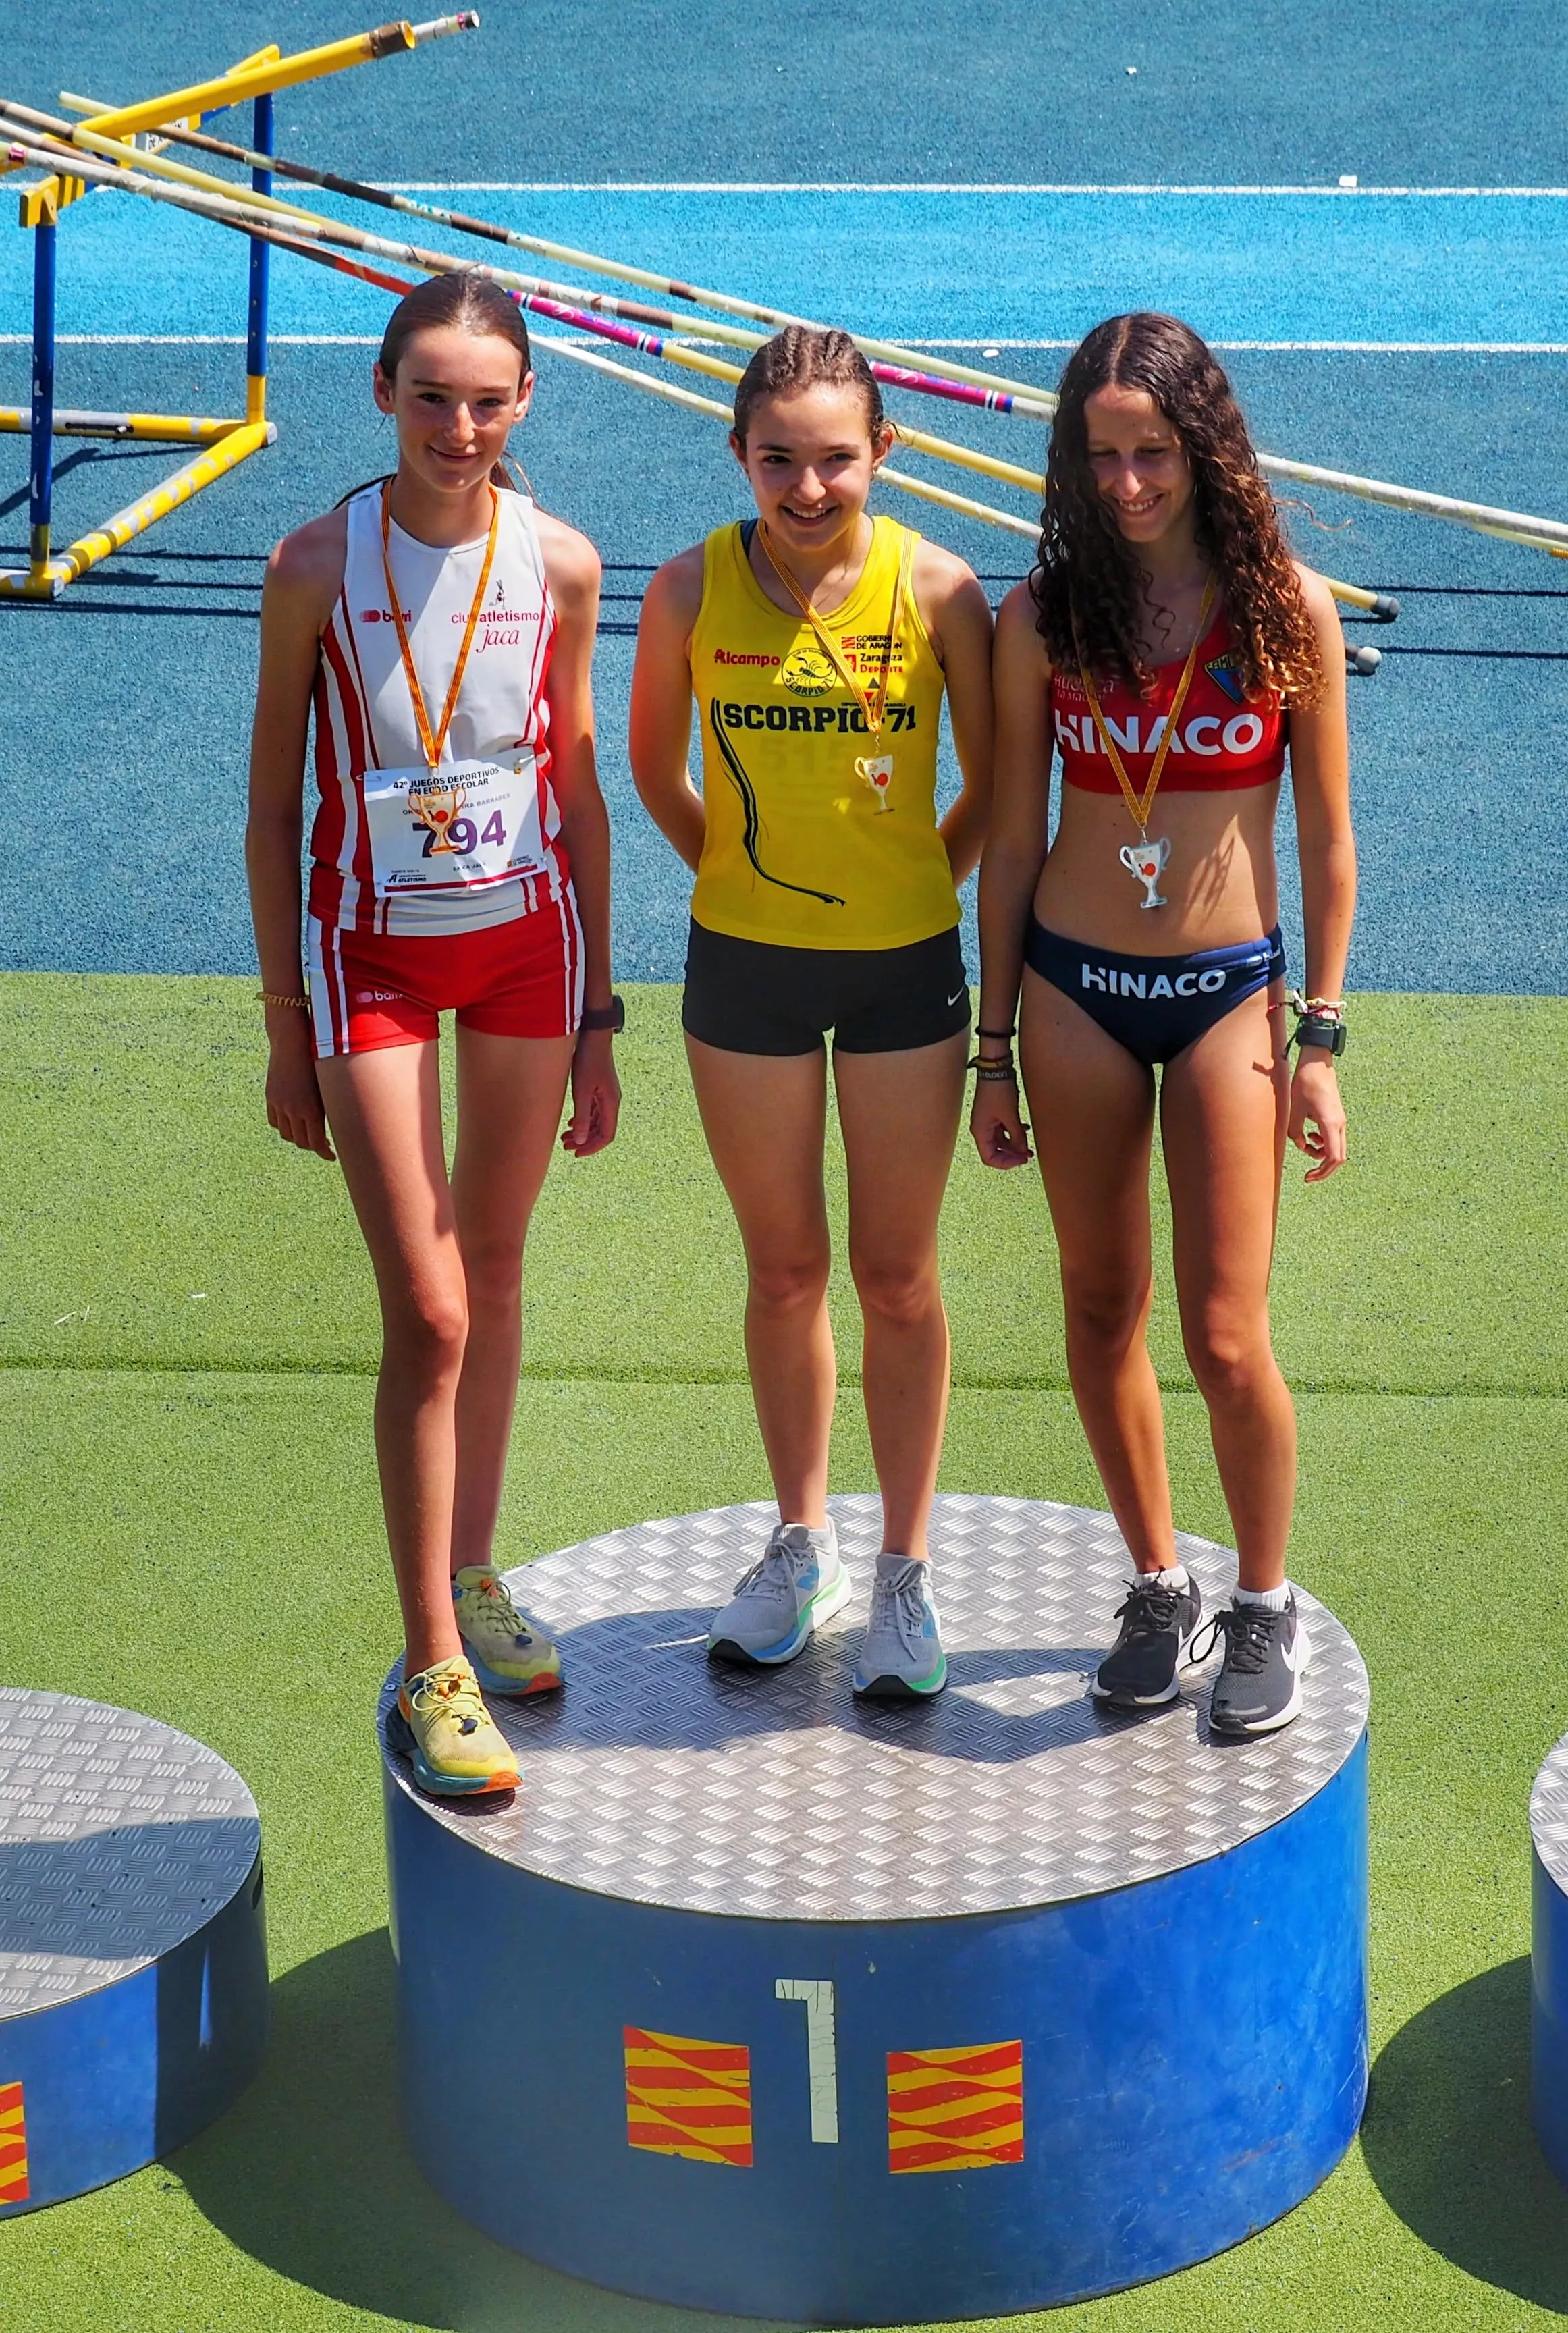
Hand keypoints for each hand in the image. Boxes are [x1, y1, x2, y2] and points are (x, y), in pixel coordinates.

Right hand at [264, 1014, 334, 1159]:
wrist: (292, 1042)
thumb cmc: (318, 1060)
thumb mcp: (327, 1087)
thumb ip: (329, 1108)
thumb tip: (339, 1125)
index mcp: (311, 1110)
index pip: (316, 1143)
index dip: (325, 1153)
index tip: (332, 1156)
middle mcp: (293, 1110)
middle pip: (301, 1142)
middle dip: (313, 1146)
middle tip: (324, 1144)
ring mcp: (279, 1104)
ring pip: (286, 1134)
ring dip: (298, 1137)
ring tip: (308, 1134)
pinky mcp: (270, 1097)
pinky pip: (274, 1121)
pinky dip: (283, 1126)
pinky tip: (293, 1123)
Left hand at [561, 1027, 620, 1156]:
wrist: (594, 1037)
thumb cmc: (588, 1061)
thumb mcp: (581, 1090)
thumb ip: (582, 1116)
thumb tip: (581, 1140)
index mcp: (611, 1104)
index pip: (606, 1135)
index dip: (592, 1147)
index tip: (576, 1153)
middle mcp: (612, 1102)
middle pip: (601, 1130)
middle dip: (584, 1141)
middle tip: (565, 1146)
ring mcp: (607, 1095)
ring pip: (597, 1121)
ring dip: (583, 1131)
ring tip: (565, 1137)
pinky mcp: (600, 1088)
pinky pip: (595, 1111)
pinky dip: (584, 1120)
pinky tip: (572, 1122)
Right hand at [970, 1073, 1033, 1168]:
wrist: (996, 1068)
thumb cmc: (999, 1090)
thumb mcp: (1010, 1116)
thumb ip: (1017, 1136)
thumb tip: (1023, 1152)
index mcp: (980, 1132)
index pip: (990, 1158)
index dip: (1006, 1163)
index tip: (1022, 1160)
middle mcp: (982, 1129)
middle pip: (996, 1151)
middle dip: (1012, 1155)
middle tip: (1028, 1155)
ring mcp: (988, 1122)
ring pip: (1001, 1141)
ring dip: (1015, 1145)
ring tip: (1029, 1146)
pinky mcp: (994, 1114)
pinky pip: (1004, 1130)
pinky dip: (1014, 1133)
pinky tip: (1025, 1129)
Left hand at [1288, 1052, 1345, 1181]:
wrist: (1316, 1064)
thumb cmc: (1304, 1084)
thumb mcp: (1294, 1110)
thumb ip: (1295, 1133)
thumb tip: (1302, 1146)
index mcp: (1330, 1124)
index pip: (1333, 1158)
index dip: (1322, 1172)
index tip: (1308, 1178)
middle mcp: (1339, 1124)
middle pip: (1338, 1157)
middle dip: (1323, 1169)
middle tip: (1308, 1176)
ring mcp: (1340, 1121)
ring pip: (1336, 1148)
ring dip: (1321, 1153)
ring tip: (1306, 1143)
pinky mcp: (1337, 1117)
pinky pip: (1334, 1138)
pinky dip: (1323, 1142)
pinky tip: (1310, 1134)